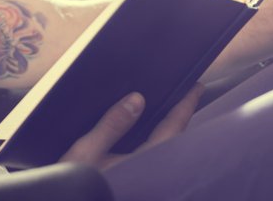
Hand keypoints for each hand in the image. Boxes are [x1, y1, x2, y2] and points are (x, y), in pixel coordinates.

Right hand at [59, 83, 204, 170]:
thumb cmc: (77, 184)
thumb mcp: (87, 151)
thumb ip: (112, 125)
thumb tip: (136, 99)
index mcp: (145, 164)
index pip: (172, 129)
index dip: (185, 106)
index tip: (196, 87)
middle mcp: (152, 175)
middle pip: (174, 141)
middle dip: (180, 119)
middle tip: (185, 96)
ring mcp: (147, 182)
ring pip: (165, 152)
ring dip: (168, 132)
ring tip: (169, 112)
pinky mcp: (139, 185)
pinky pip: (155, 159)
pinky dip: (156, 143)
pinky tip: (147, 136)